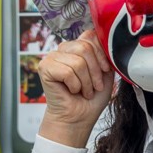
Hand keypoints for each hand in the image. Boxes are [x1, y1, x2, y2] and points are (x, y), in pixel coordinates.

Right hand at [38, 29, 114, 146]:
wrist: (80, 117)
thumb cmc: (92, 97)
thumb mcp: (106, 71)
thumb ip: (106, 54)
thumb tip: (107, 39)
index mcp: (78, 46)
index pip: (90, 35)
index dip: (101, 54)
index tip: (106, 70)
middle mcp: (64, 48)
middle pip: (85, 47)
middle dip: (95, 71)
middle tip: (95, 85)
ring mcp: (52, 57)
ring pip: (78, 61)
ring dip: (86, 81)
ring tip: (85, 91)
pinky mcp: (44, 67)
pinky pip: (67, 72)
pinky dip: (75, 85)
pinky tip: (72, 91)